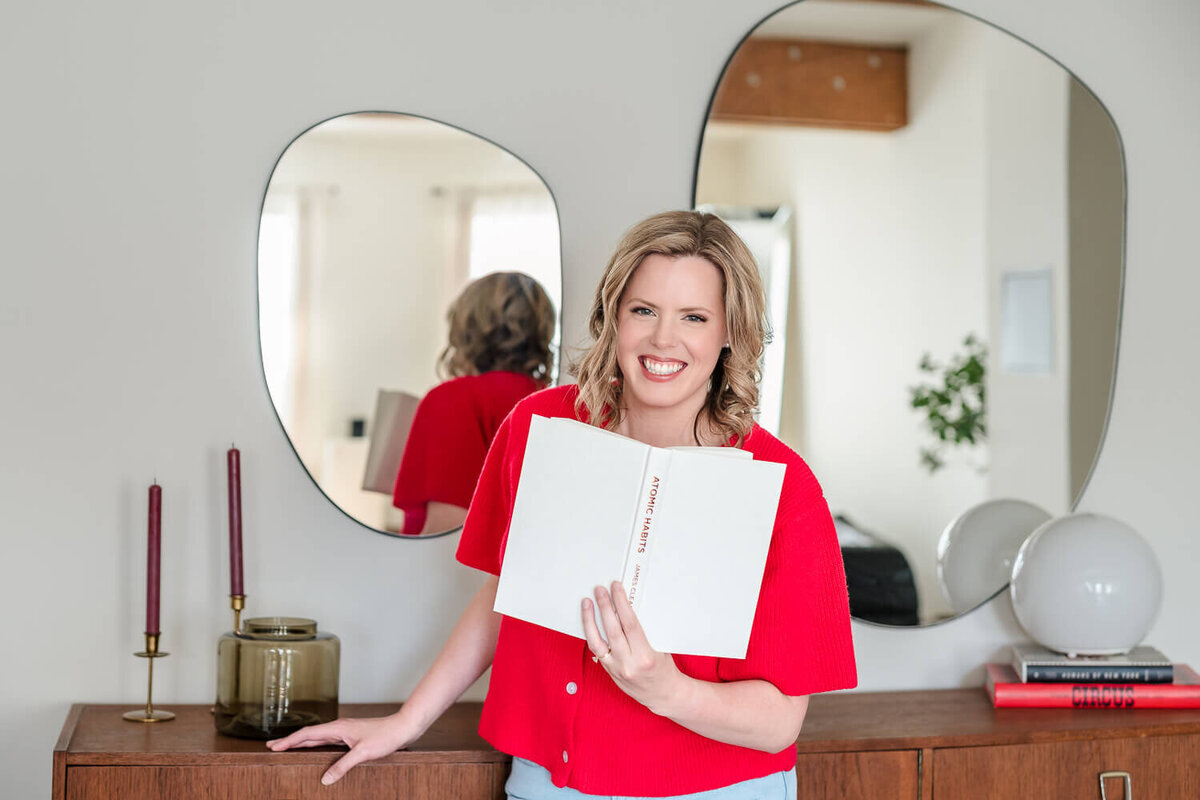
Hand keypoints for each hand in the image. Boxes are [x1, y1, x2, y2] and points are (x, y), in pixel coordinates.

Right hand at [266, 716, 413, 784]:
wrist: (401, 728)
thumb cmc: (384, 737)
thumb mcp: (363, 753)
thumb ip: (343, 765)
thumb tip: (325, 779)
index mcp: (338, 728)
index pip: (307, 734)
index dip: (290, 741)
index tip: (274, 746)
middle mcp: (338, 728)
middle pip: (308, 734)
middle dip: (289, 740)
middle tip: (271, 746)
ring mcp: (343, 731)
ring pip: (316, 737)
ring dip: (300, 742)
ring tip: (286, 747)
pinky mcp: (349, 736)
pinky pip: (326, 741)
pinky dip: (314, 745)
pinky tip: (311, 750)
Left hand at [581, 581, 686, 713]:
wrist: (662, 694)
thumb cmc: (665, 668)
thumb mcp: (660, 647)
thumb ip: (644, 630)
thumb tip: (629, 606)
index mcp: (645, 655)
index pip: (630, 624)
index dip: (621, 603)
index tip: (616, 588)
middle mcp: (629, 663)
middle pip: (612, 630)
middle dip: (604, 607)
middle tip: (600, 590)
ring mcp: (617, 669)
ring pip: (597, 641)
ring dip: (590, 620)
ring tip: (587, 603)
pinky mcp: (609, 672)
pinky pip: (596, 651)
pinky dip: (591, 634)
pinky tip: (589, 622)